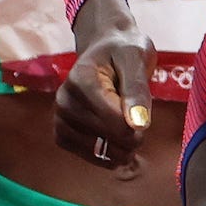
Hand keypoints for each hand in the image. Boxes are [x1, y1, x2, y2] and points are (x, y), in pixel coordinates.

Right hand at [54, 0, 155, 175]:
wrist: (106, 49)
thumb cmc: (124, 52)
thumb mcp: (136, 59)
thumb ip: (137, 90)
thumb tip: (138, 125)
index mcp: (81, 79)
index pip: (112, 117)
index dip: (135, 124)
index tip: (145, 117)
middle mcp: (64, 99)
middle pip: (106, 134)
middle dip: (131, 136)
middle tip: (139, 121)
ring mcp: (60, 117)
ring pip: (96, 150)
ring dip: (120, 149)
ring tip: (131, 133)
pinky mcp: (62, 132)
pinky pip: (84, 155)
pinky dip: (105, 156)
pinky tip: (118, 146)